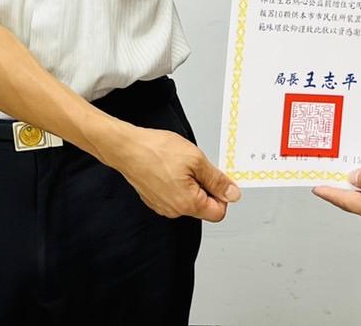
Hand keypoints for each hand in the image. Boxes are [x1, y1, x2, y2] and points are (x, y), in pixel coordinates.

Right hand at [111, 125, 241, 222]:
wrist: (127, 148)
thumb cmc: (156, 151)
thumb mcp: (196, 160)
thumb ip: (217, 180)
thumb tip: (233, 194)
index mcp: (188, 204)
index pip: (219, 212)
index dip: (222, 194)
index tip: (216, 177)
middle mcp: (174, 211)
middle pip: (203, 207)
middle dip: (205, 186)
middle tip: (196, 165)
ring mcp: (163, 206)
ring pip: (189, 200)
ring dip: (191, 184)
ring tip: (180, 164)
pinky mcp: (154, 199)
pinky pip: (175, 196)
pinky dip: (177, 183)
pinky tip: (169, 167)